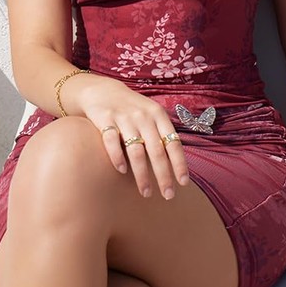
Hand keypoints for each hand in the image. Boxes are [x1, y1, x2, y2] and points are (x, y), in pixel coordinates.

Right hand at [75, 75, 190, 199]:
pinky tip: (122, 171)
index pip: (173, 142)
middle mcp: (143, 116)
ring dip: (142, 174)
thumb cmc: (132, 109)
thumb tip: (177, 164)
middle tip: (168, 196)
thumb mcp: (151, 114)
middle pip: (156, 151)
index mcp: (158, 115)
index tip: (183, 183)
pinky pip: (112, 141)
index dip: (179, 163)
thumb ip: (162, 134)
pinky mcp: (105, 119)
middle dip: (163, 175)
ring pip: (136, 150)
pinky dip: (117, 157)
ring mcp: (124, 117)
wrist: (102, 91)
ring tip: (146, 192)